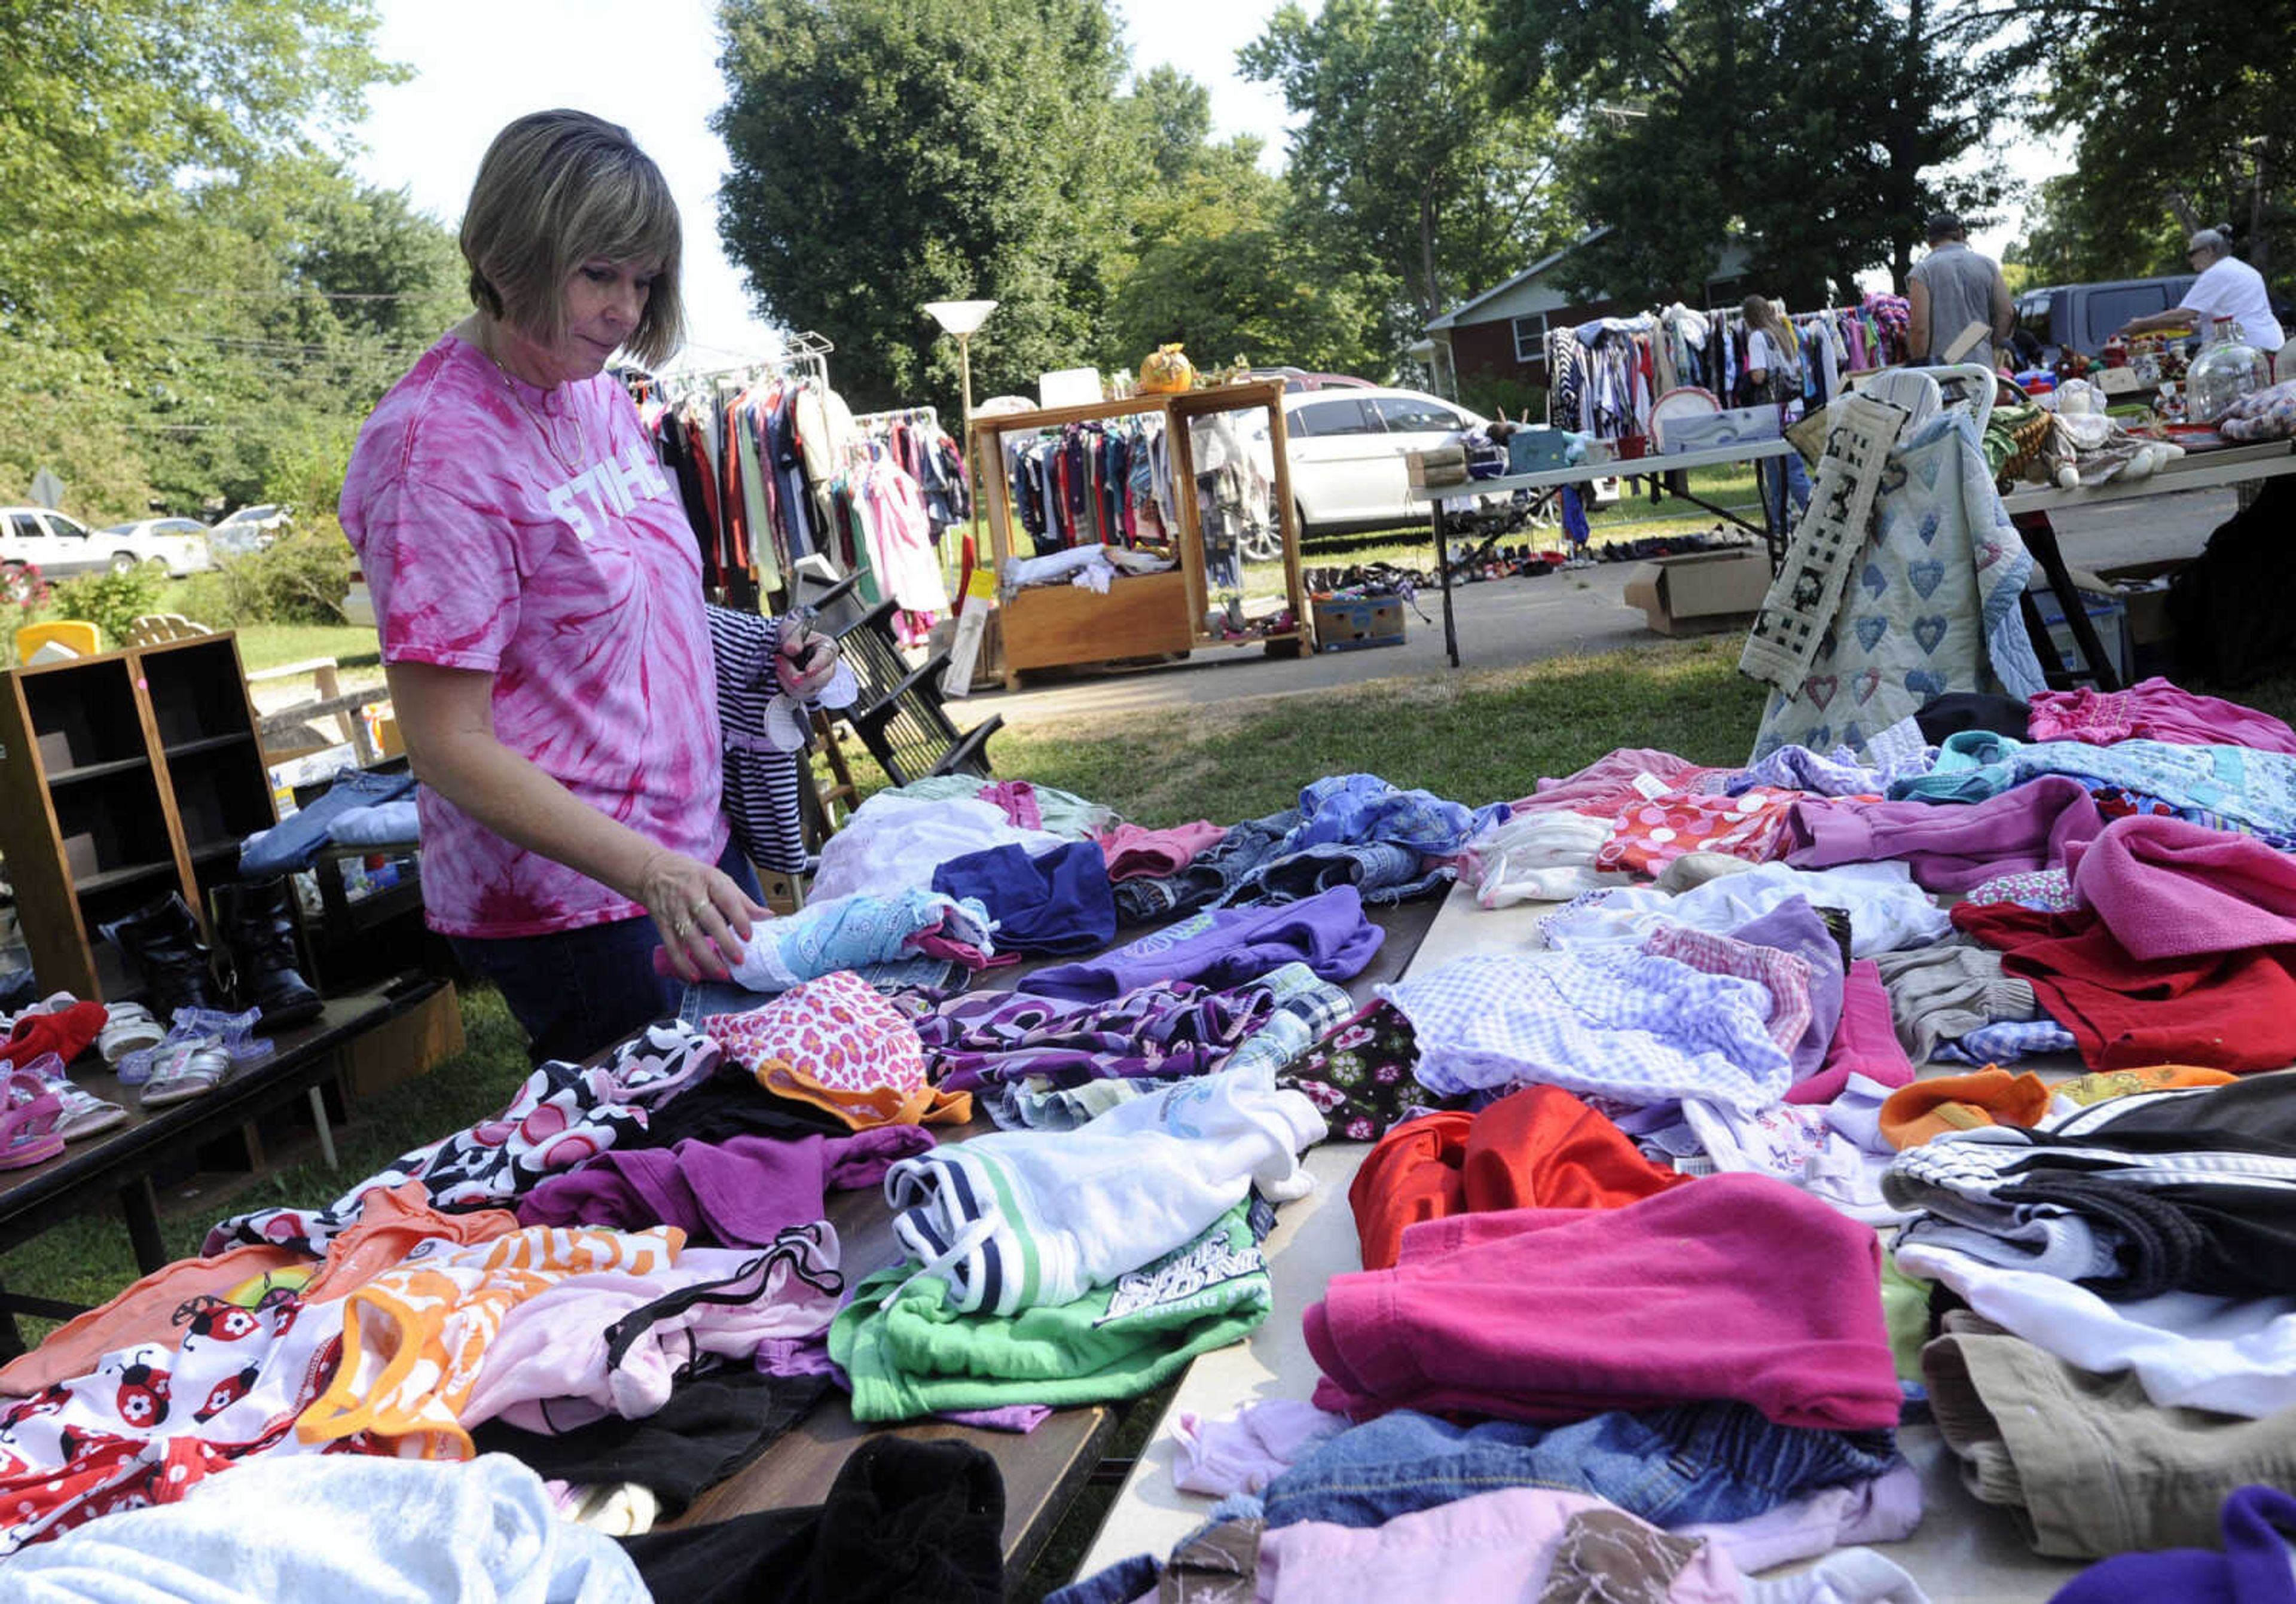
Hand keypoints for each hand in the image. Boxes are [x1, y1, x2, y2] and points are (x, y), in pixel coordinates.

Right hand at [635, 850, 766, 982]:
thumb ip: (742, 900)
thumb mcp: (719, 879)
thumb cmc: (693, 876)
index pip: (727, 900)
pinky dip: (682, 964)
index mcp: (710, 880)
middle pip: (709, 920)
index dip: (740, 918)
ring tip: (722, 973)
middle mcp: (691, 894)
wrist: (653, 871)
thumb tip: (768, 916)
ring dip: (706, 958)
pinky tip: (694, 976)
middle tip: (739, 960)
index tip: (749, 937)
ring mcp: (675, 910)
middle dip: (725, 942)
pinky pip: (672, 947)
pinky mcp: (662, 924)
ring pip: (690, 937)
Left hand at [774, 617, 838, 699]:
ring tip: (778, 664)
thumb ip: (792, 637)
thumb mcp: (791, 629)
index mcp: (828, 648)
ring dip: (788, 679)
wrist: (786, 646)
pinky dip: (786, 686)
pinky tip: (781, 673)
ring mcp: (819, 681)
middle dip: (798, 675)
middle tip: (780, 661)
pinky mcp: (809, 690)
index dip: (818, 665)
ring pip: (808, 690)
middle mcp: (828, 667)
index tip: (808, 670)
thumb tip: (792, 649)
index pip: (827, 658)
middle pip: (820, 679)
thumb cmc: (793, 637)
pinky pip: (799, 695)